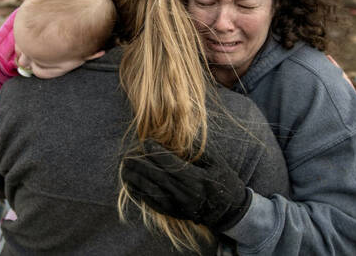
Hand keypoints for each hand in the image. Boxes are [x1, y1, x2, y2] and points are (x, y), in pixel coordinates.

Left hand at [121, 139, 250, 231]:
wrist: (230, 211)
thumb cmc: (225, 183)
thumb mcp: (217, 164)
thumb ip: (198, 153)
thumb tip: (179, 141)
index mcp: (197, 179)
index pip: (171, 164)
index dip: (157, 152)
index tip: (146, 142)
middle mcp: (186, 194)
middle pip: (158, 177)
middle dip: (141, 164)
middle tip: (128, 154)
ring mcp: (179, 205)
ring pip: (152, 191)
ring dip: (137, 179)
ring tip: (125, 168)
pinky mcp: (175, 213)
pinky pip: (154, 204)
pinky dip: (140, 194)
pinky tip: (131, 186)